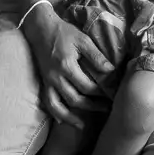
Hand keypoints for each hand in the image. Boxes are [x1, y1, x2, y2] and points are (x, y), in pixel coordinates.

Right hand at [24, 9, 114, 126]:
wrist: (41, 28)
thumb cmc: (64, 32)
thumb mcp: (83, 40)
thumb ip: (96, 56)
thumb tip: (111, 70)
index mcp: (67, 66)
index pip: (86, 86)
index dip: (100, 93)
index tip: (112, 95)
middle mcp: (56, 77)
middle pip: (74, 99)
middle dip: (91, 107)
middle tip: (106, 109)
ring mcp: (48, 81)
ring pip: (58, 106)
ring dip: (70, 118)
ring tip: (83, 126)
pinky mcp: (43, 82)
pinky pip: (47, 101)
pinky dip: (55, 113)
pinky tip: (62, 121)